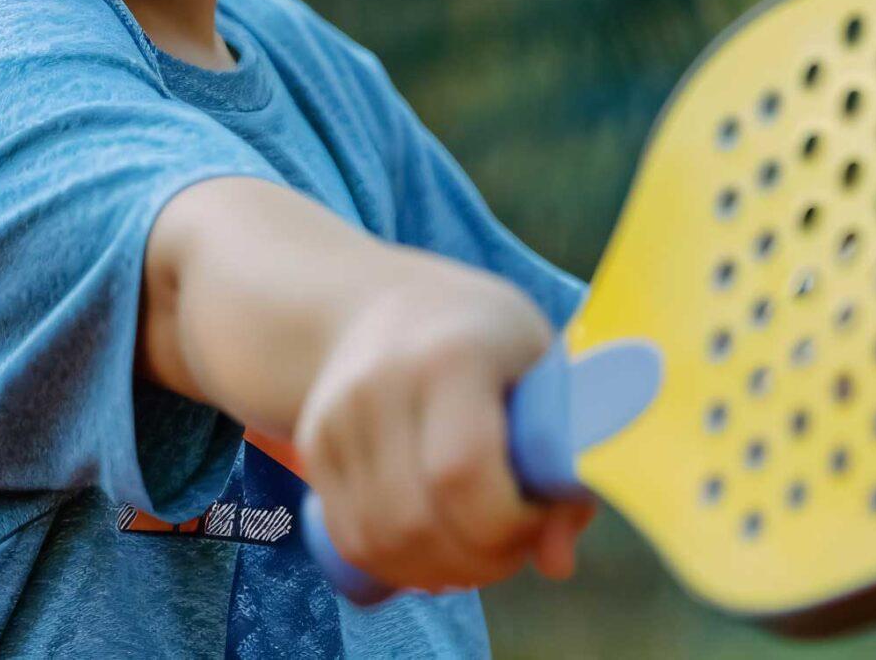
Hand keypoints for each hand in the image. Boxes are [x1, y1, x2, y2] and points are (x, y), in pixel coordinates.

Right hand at [292, 256, 593, 592]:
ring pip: (378, 541)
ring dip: (435, 572)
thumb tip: (557, 563)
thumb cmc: (487, 341)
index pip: (462, 472)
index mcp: (452, 355)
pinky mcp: (313, 447)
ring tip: (476, 550)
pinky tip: (433, 548)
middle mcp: (381, 383)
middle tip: (512, 545)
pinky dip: (396, 565)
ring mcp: (337, 416)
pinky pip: (350, 539)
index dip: (505, 523)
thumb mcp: (542, 375)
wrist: (385, 304)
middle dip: (475, 560)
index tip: (537, 516)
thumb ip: (561, 468)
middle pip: (414, 520)